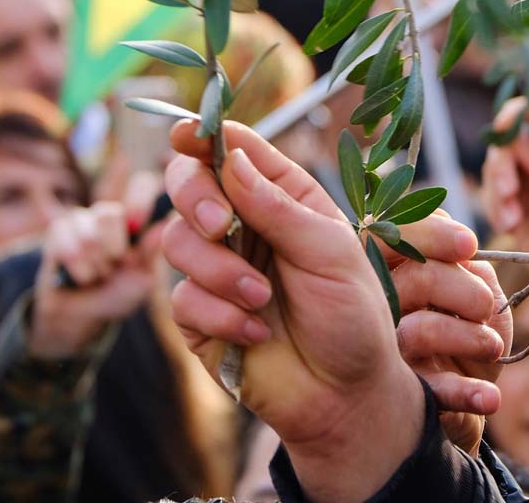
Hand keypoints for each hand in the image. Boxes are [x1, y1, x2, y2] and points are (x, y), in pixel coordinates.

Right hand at [29, 201, 159, 357]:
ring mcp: (82, 218)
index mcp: (138, 217)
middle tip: (115, 266)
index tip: (135, 224)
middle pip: (110, 213)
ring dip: (97, 266)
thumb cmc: (120, 292)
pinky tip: (82, 276)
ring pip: (89, 237)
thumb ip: (150, 251)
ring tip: (100, 274)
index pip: (141, 184)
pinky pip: (69, 250)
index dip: (139, 199)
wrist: (86, 315)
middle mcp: (111, 211)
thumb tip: (164, 223)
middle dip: (113, 250)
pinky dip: (81, 272)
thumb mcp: (143, 276)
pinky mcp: (59, 230)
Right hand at [164, 121, 423, 502]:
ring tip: (264, 298)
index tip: (188, 134)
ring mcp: (217, 269)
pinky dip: (221, 315)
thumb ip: (278, 207)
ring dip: (218, 271)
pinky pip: (182, 298)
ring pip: (176, 241)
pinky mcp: (199, 316)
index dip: (205, 135)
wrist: (345, 395)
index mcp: (281, 197)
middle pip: (188, 184)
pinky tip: (258, 333)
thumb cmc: (352, 317)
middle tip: (219, 224)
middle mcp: (243, 226)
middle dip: (196, 198)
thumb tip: (229, 159)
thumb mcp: (330, 253)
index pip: (234, 151)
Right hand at [388, 213, 511, 455]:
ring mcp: (386, 354)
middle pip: (414, 278)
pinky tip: (489, 396)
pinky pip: (435, 390)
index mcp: (389, 272)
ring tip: (492, 346)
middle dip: (464, 287)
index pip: (391, 236)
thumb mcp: (475, 294)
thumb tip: (464, 249)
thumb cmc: (467, 333)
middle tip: (483, 305)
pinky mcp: (404, 396)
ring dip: (472, 337)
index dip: (430, 231)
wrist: (463, 400)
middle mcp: (376, 309)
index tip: (468, 244)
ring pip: (422, 331)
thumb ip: (469, 265)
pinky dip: (467, 393)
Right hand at [482, 98, 528, 252]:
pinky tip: (510, 227)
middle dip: (503, 164)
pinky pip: (493, 199)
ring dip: (498, 190)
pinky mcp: (515, 208)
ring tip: (512, 219)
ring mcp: (528, 183)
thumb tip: (518, 136)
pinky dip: (497, 210)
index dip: (516, 115)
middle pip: (508, 142)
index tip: (503, 126)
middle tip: (508, 189)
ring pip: (496, 169)